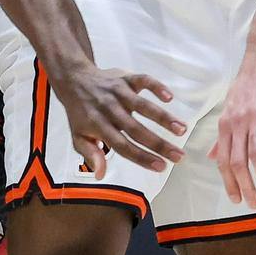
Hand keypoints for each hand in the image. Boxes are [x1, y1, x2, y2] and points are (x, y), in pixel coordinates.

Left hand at [50, 63, 187, 177]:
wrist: (73, 80)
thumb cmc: (81, 113)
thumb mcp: (78, 136)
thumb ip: (90, 154)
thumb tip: (99, 175)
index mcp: (98, 126)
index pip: (122, 145)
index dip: (141, 157)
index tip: (161, 167)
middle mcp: (109, 109)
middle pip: (136, 129)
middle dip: (159, 144)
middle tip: (179, 156)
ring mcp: (118, 93)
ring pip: (142, 105)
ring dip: (163, 117)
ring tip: (182, 130)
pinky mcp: (125, 78)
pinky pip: (143, 80)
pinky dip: (156, 86)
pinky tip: (170, 98)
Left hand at [211, 39, 255, 205]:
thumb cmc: (247, 86)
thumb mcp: (228, 110)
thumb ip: (221, 136)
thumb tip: (211, 156)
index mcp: (224, 126)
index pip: (222, 160)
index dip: (228, 181)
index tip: (235, 198)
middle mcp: (236, 124)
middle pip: (237, 162)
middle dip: (245, 186)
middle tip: (253, 204)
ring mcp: (254, 118)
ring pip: (255, 154)